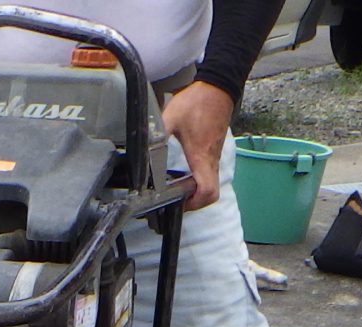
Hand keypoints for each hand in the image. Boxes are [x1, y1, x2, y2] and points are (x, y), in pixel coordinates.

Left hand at [162, 80, 233, 213]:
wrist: (218, 87)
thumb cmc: (197, 102)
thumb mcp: (171, 116)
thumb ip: (157, 133)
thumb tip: (143, 148)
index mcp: (201, 156)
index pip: (206, 191)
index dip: (194, 203)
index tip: (178, 201)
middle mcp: (211, 160)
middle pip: (210, 194)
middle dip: (194, 203)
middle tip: (176, 199)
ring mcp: (214, 157)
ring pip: (211, 185)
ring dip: (196, 193)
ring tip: (177, 189)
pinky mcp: (214, 152)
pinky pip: (209, 175)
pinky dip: (199, 182)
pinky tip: (184, 175)